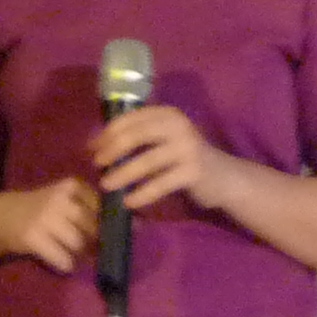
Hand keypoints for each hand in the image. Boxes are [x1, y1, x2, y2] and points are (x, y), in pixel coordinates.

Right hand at [0, 178, 96, 272]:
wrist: (2, 215)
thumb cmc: (42, 209)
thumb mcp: (66, 198)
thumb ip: (93, 209)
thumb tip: (129, 228)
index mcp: (72, 186)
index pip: (103, 211)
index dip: (104, 226)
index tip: (97, 232)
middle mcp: (60, 198)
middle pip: (93, 229)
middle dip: (93, 243)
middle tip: (86, 248)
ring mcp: (45, 217)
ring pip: (79, 244)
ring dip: (80, 255)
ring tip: (71, 252)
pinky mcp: (33, 237)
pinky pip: (63, 259)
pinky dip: (65, 264)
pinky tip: (59, 259)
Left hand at [95, 104, 235, 212]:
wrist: (225, 178)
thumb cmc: (185, 158)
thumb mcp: (164, 140)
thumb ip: (139, 138)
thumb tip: (97, 145)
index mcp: (167, 114)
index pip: (130, 119)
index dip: (107, 133)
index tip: (91, 148)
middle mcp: (178, 126)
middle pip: (135, 136)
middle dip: (111, 151)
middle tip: (96, 165)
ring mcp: (187, 148)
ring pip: (145, 161)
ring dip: (122, 174)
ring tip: (106, 186)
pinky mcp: (193, 171)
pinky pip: (160, 183)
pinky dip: (141, 194)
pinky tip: (129, 202)